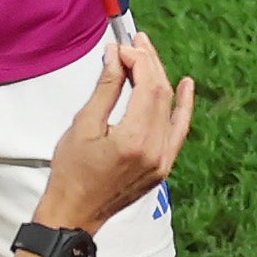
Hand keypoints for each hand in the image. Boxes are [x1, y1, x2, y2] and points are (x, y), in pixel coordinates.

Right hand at [32, 23, 202, 235]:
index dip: (138, 60)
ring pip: (170, 108)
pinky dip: (182, 108)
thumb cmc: (71, 173)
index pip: (148, 86)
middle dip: (149, 63)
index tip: (122, 47)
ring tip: (148, 55)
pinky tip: (185, 86)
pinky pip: (178, 130)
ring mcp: (163, 160)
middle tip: (135, 43)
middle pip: (162, 93)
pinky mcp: (163, 166)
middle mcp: (155, 150)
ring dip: (161, 78)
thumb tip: (115, 56)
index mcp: (134, 139)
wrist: (75, 213)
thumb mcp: (83, 125)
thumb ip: (105, 88)